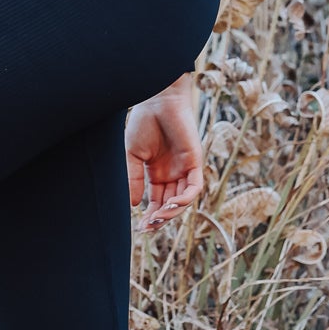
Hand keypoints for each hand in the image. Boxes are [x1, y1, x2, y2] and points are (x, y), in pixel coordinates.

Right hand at [125, 72, 203, 232]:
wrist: (156, 100)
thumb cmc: (144, 123)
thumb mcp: (133, 156)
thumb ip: (133, 180)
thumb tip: (133, 206)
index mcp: (158, 172)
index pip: (157, 201)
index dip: (151, 216)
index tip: (140, 228)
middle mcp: (173, 173)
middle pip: (171, 204)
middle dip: (161, 219)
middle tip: (148, 228)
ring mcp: (185, 168)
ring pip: (184, 199)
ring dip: (172, 212)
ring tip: (157, 218)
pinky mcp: (195, 162)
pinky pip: (194, 187)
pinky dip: (185, 198)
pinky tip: (171, 205)